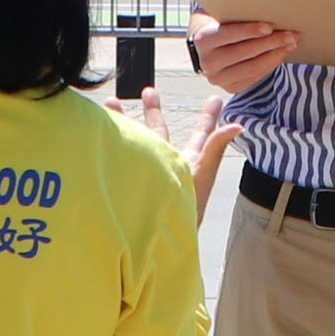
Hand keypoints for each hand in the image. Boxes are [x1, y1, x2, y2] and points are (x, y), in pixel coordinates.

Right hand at [104, 86, 243, 222]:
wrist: (159, 244)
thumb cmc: (186, 213)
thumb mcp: (202, 175)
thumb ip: (215, 148)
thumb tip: (238, 126)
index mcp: (191, 164)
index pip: (203, 135)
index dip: (208, 117)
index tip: (214, 99)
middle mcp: (169, 166)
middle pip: (161, 132)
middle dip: (153, 111)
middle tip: (148, 91)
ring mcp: (147, 173)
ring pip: (135, 143)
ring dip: (125, 122)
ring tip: (111, 104)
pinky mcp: (130, 181)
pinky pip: (121, 158)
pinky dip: (111, 143)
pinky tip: (96, 133)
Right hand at [191, 15, 297, 94]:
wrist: (208, 47)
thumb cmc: (220, 26)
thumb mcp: (223, 15)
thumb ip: (238, 13)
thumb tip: (268, 9)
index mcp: (203, 40)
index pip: (228, 34)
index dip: (250, 30)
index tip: (270, 26)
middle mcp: (207, 62)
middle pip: (245, 52)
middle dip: (271, 42)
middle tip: (291, 34)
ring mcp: (218, 78)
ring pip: (253, 67)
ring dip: (276, 54)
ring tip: (290, 43)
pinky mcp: (230, 87)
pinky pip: (255, 77)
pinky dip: (271, 64)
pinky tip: (281, 54)